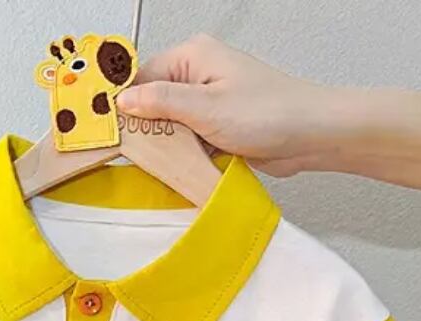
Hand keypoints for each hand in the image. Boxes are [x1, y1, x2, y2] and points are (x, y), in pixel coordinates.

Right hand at [117, 35, 331, 175]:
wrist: (311, 135)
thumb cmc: (271, 113)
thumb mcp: (205, 108)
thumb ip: (160, 103)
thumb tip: (123, 100)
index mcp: (192, 56)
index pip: (139, 78)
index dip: (124, 106)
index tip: (110, 131)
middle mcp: (197, 74)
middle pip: (149, 104)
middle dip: (145, 130)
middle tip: (140, 152)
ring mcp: (205, 100)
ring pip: (166, 126)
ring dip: (166, 146)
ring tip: (168, 159)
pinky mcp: (213, 125)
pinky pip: (183, 140)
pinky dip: (181, 155)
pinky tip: (183, 164)